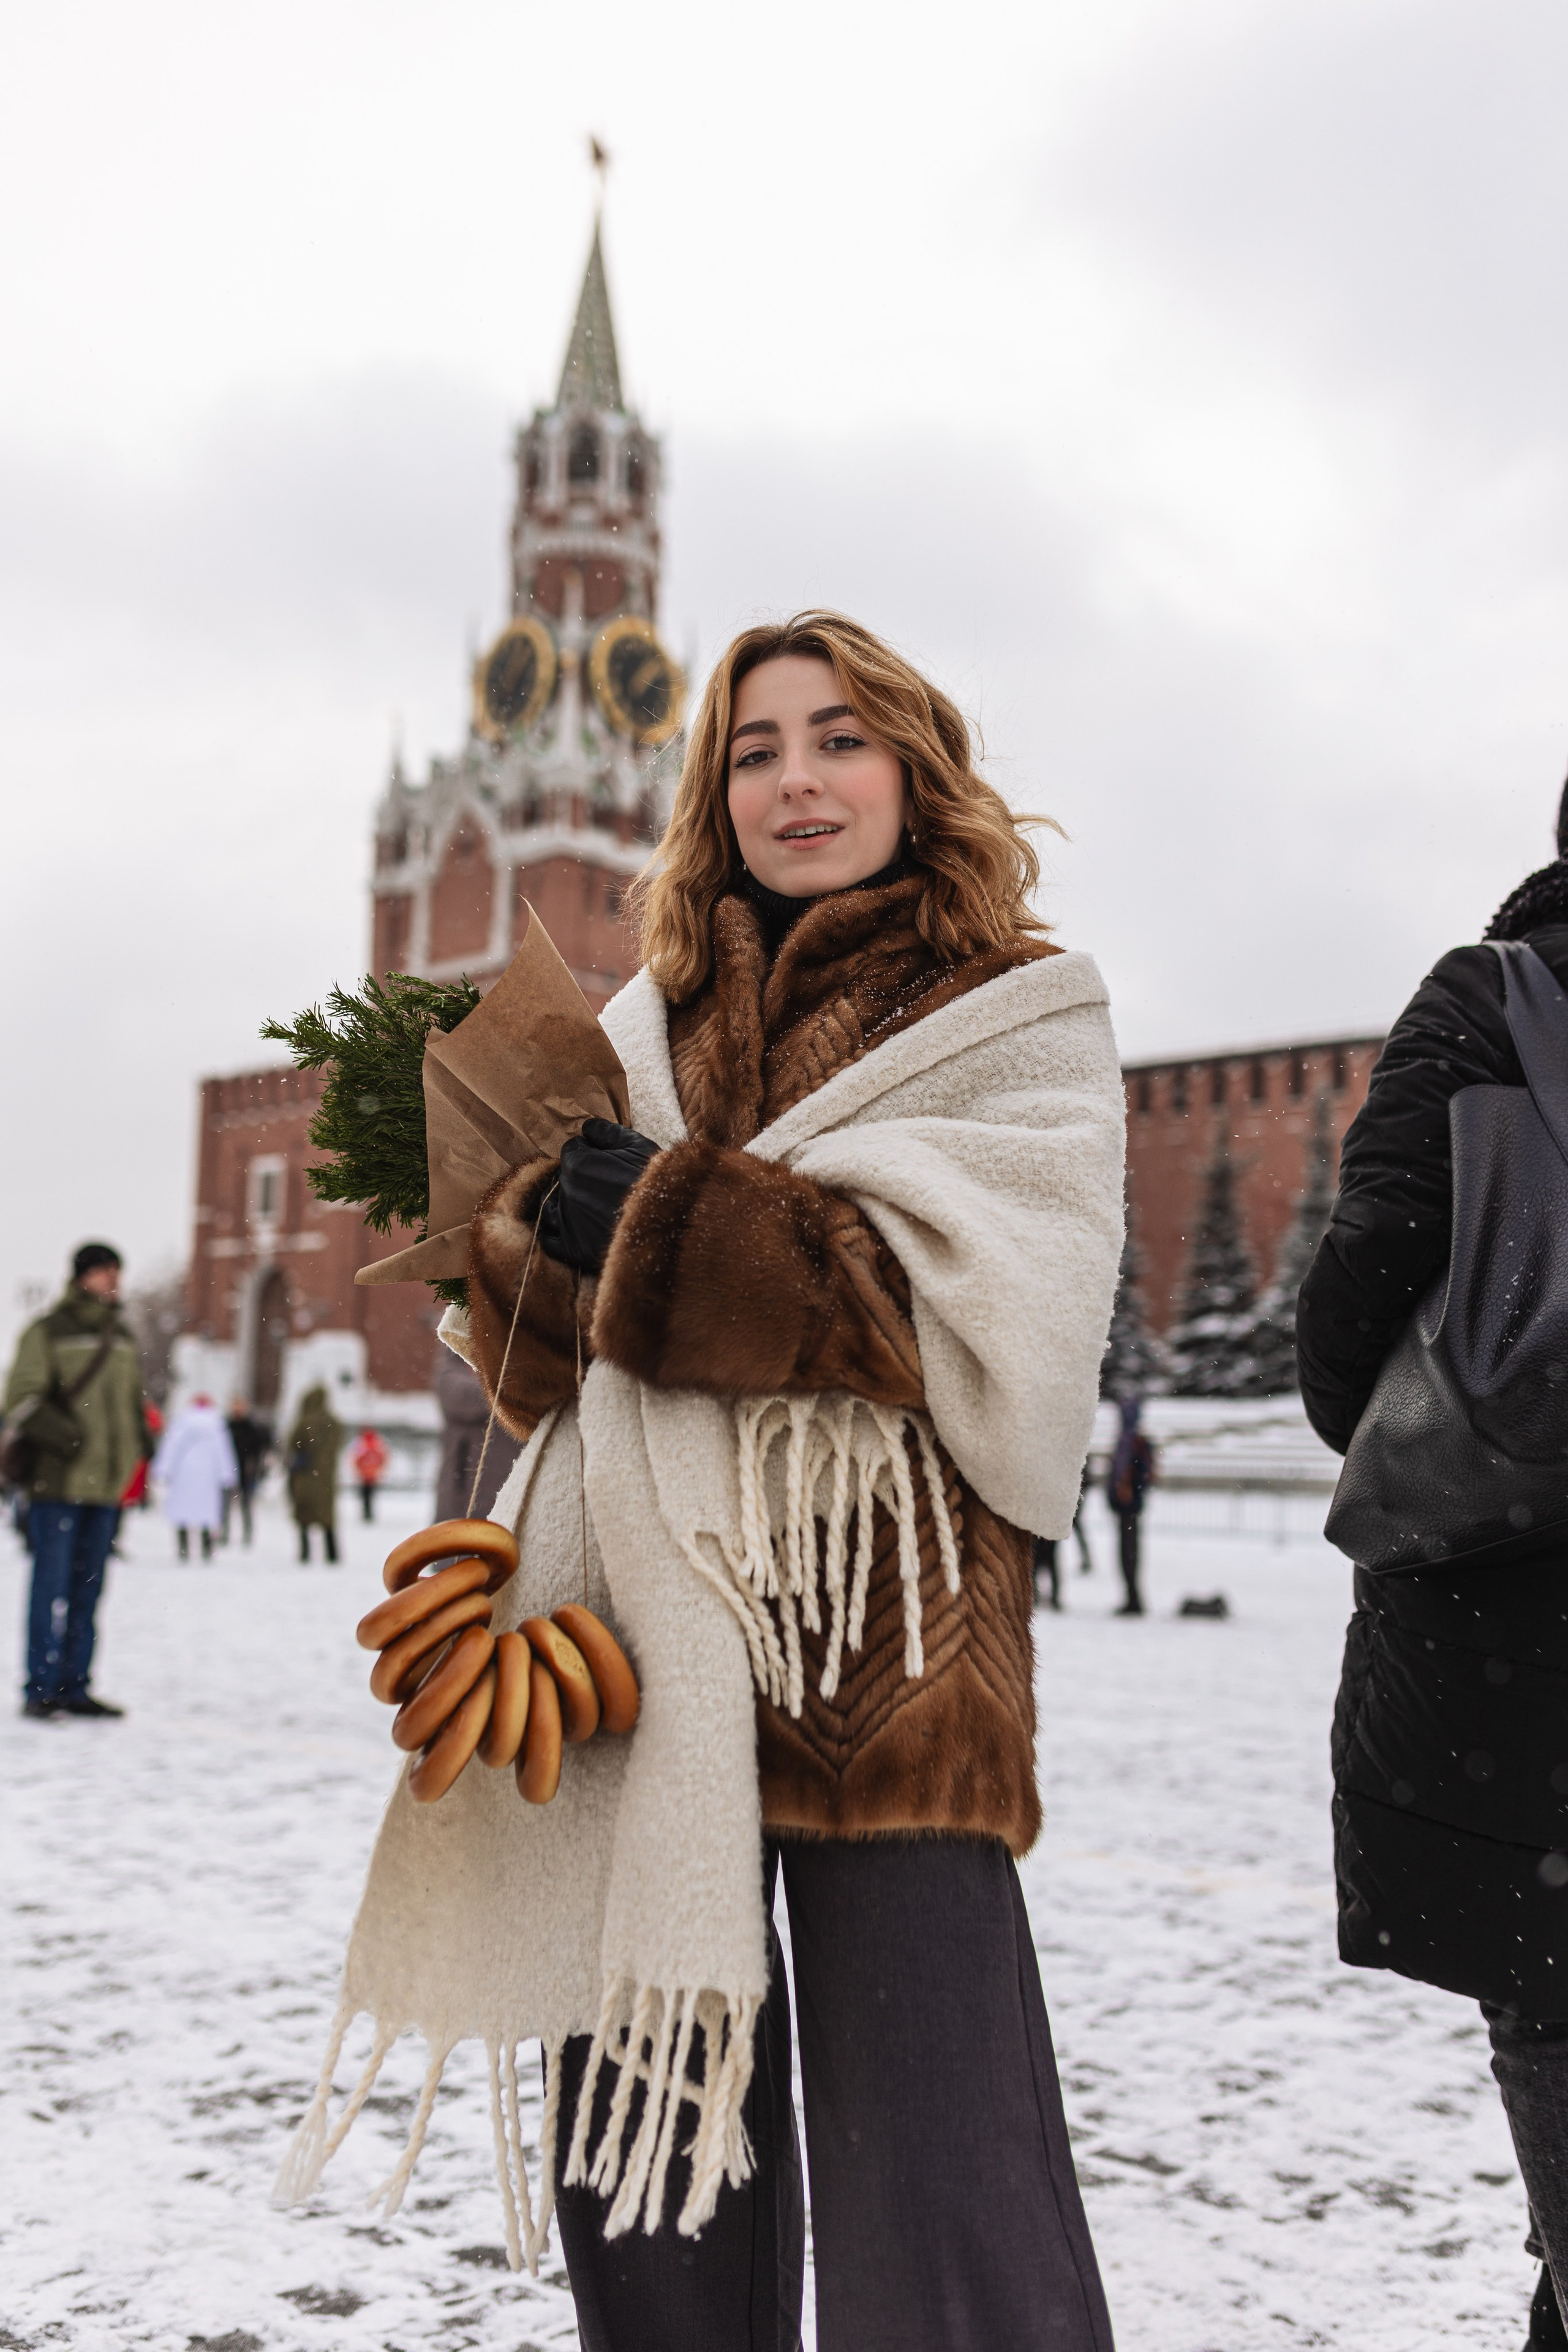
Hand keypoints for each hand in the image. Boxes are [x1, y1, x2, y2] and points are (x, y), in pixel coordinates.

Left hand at [536, 1117, 659, 1274]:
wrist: (671, 1221)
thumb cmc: (656, 1180)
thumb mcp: (638, 1146)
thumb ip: (607, 1132)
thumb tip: (587, 1127)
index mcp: (578, 1164)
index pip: (571, 1150)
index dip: (588, 1152)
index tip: (603, 1161)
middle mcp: (567, 1192)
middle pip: (562, 1178)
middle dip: (577, 1177)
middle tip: (601, 1184)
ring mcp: (569, 1222)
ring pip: (550, 1208)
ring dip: (562, 1203)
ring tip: (585, 1206)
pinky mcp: (575, 1248)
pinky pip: (550, 1241)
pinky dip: (556, 1234)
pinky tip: (574, 1229)